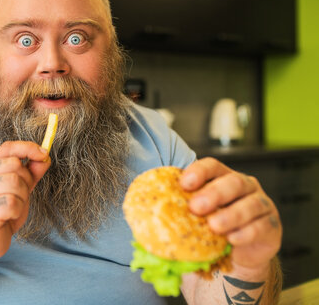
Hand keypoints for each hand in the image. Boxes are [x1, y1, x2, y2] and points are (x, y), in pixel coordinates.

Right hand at [0, 141, 50, 261]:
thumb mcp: (18, 190)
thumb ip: (30, 174)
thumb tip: (45, 157)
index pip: (8, 148)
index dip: (28, 148)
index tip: (44, 154)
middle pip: (15, 165)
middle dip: (26, 181)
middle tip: (19, 197)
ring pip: (15, 183)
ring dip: (22, 198)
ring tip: (12, 208)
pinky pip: (12, 202)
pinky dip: (17, 210)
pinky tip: (8, 217)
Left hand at [181, 157, 281, 271]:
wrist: (239, 253)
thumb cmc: (212, 228)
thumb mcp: (197, 216)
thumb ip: (180, 210)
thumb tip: (147, 212)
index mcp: (223, 177)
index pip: (212, 166)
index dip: (199, 171)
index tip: (183, 183)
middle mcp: (245, 186)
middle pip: (233, 182)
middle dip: (214, 193)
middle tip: (196, 206)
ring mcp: (261, 204)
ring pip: (250, 204)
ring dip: (231, 215)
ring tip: (214, 226)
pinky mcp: (272, 225)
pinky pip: (262, 226)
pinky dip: (246, 233)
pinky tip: (232, 240)